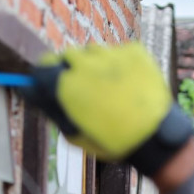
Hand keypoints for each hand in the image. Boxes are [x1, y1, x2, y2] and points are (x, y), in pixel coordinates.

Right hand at [22, 43, 193, 175]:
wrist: (155, 137)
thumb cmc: (113, 142)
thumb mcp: (75, 135)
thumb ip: (55, 112)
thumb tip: (38, 95)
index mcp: (68, 85)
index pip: (44, 66)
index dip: (45, 75)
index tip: (50, 82)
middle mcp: (87, 64)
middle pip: (69, 56)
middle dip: (72, 69)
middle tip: (83, 88)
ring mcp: (112, 55)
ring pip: (94, 52)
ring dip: (95, 65)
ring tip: (108, 87)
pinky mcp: (133, 51)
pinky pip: (118, 53)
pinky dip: (119, 65)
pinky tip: (127, 84)